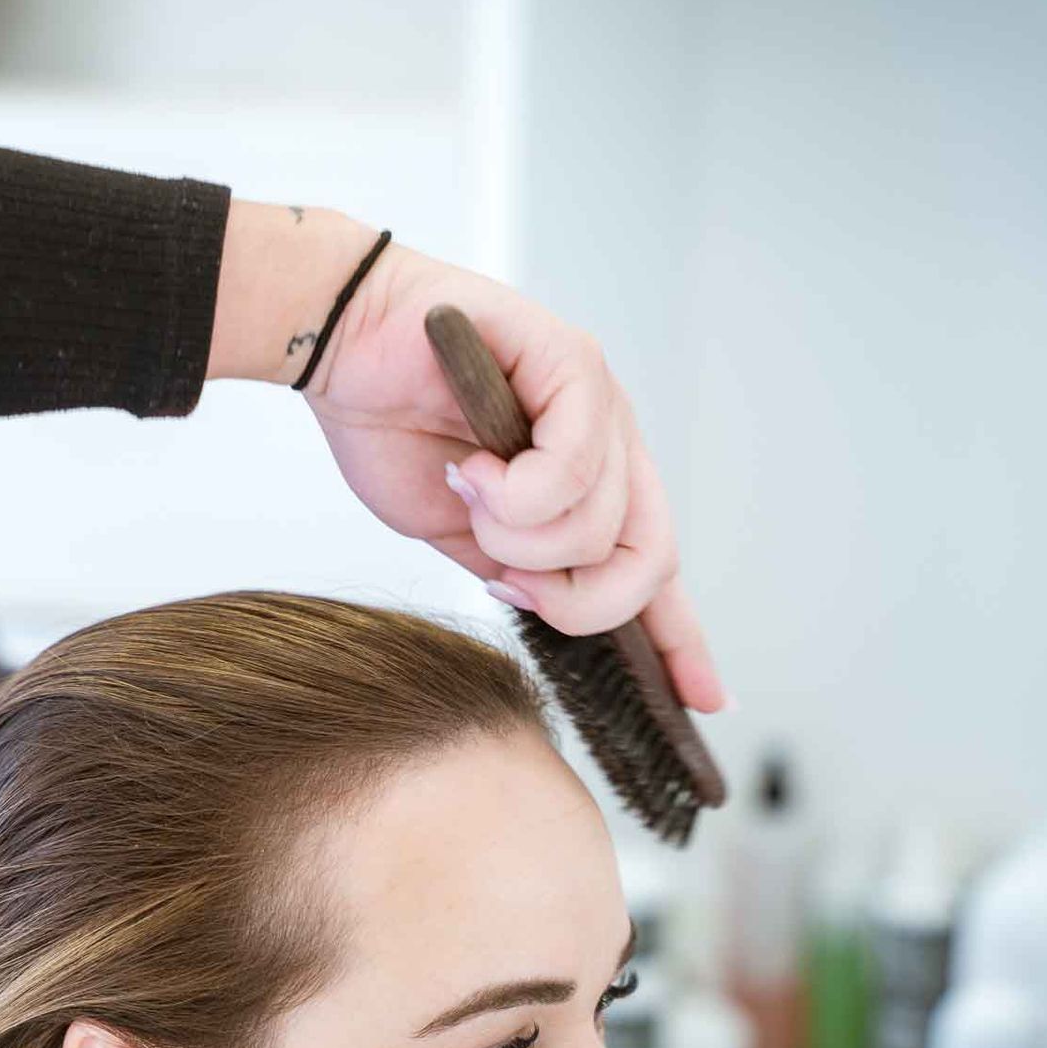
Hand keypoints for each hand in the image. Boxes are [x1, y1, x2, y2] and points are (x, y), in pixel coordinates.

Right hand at [207, 203, 723, 711]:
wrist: (341, 347)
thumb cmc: (390, 426)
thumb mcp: (459, 532)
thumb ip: (515, 567)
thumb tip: (549, 603)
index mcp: (590, 485)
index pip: (654, 569)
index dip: (681, 637)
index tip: (705, 700)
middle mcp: (611, 444)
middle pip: (648, 561)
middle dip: (576, 599)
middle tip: (507, 579)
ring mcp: (600, 404)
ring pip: (601, 526)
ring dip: (518, 537)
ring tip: (468, 491)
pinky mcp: (574, 366)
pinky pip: (574, 471)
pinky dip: (514, 493)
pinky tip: (472, 467)